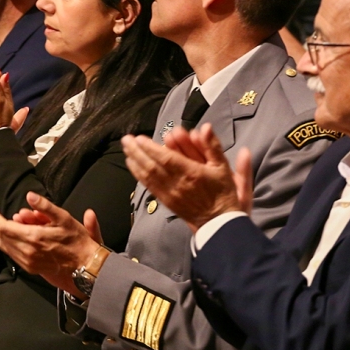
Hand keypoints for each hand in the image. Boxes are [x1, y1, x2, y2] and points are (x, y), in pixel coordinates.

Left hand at [0, 191, 98, 295]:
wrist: (85, 265)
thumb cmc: (76, 241)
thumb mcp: (64, 218)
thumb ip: (45, 206)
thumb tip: (30, 196)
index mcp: (33, 237)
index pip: (3, 226)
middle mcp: (27, 251)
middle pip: (1, 237)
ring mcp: (28, 262)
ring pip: (5, 247)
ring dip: (3, 234)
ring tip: (9, 223)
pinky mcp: (30, 268)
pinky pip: (13, 255)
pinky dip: (10, 244)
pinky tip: (16, 236)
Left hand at [122, 124, 251, 232]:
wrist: (220, 222)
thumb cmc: (223, 193)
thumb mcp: (223, 167)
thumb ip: (213, 146)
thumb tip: (206, 127)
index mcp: (191, 173)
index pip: (166, 158)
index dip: (151, 148)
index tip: (140, 138)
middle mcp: (178, 183)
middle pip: (152, 165)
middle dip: (137, 151)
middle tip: (126, 139)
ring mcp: (170, 194)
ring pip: (148, 176)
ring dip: (135, 161)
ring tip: (126, 149)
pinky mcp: (166, 201)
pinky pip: (149, 186)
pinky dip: (139, 175)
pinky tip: (132, 166)